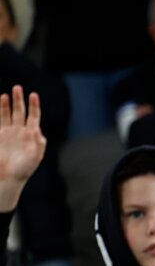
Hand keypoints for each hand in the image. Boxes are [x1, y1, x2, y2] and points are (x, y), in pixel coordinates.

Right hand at [0, 86, 45, 211]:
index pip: (34, 116)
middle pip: (20, 112)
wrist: (8, 177)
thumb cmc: (24, 169)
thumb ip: (38, 144)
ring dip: (7, 105)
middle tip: (17, 87)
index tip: (33, 94)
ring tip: (6, 95)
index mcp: (32, 135)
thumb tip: (36, 130)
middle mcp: (21, 132)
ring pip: (8, 115)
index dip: (34, 105)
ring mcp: (9, 133)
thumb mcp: (35, 157)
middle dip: (19, 100)